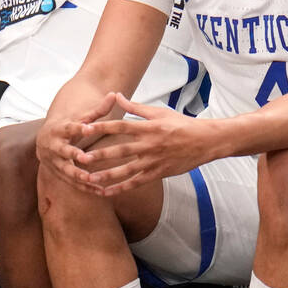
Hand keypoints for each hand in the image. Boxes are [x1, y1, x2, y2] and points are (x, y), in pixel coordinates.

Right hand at [36, 91, 117, 186]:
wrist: (44, 140)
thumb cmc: (68, 127)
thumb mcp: (80, 118)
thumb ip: (98, 110)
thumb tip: (115, 94)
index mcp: (59, 129)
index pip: (69, 128)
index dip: (79, 128)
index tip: (89, 128)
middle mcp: (53, 145)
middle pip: (62, 151)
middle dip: (73, 154)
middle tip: (86, 158)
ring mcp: (53, 161)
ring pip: (65, 169)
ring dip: (78, 174)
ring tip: (92, 179)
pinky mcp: (57, 174)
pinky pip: (71, 182)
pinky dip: (85, 187)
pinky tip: (100, 191)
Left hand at [70, 93, 210, 196]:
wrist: (206, 141)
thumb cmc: (182, 124)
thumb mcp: (159, 112)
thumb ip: (136, 107)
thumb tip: (117, 95)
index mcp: (148, 127)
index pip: (121, 126)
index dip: (102, 127)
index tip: (85, 128)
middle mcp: (149, 145)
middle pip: (120, 150)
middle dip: (100, 155)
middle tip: (80, 158)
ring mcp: (154, 161)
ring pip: (127, 170)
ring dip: (107, 175)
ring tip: (89, 179)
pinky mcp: (158, 173)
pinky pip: (137, 182)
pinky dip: (121, 188)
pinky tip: (107, 191)